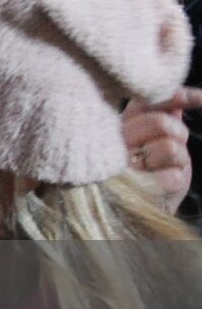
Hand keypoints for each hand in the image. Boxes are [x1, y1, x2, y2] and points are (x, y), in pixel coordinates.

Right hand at [122, 87, 201, 213]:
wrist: (136, 212)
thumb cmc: (150, 174)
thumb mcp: (155, 142)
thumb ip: (160, 119)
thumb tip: (176, 103)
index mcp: (118, 124)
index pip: (147, 101)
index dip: (178, 96)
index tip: (201, 98)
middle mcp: (115, 141)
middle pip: (161, 123)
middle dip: (179, 135)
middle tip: (174, 147)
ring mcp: (124, 164)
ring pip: (170, 147)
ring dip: (178, 160)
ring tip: (163, 168)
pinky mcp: (136, 186)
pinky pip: (173, 175)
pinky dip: (174, 180)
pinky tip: (161, 184)